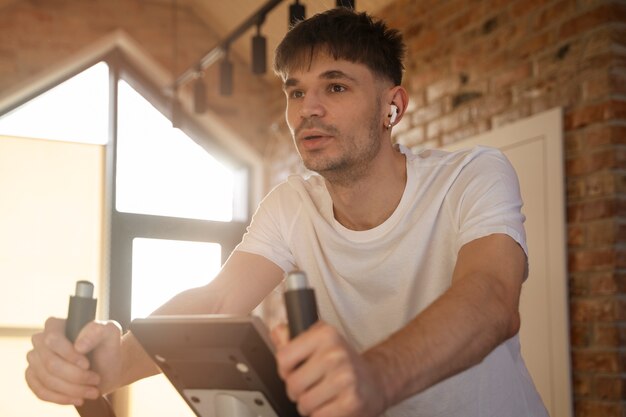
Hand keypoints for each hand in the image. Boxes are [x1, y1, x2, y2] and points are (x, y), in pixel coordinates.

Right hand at [25, 317, 121, 405]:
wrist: (107, 366)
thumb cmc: (107, 346)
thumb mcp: (110, 333)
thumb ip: (97, 331)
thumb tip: (79, 345)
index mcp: (55, 325)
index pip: (52, 340)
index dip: (69, 355)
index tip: (87, 364)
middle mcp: (40, 341)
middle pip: (50, 364)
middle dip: (76, 376)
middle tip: (96, 380)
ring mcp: (35, 360)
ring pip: (47, 380)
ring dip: (73, 389)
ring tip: (92, 391)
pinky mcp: (34, 377)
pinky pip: (40, 392)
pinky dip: (61, 398)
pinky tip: (78, 398)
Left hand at [271, 322, 386, 416]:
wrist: (375, 381)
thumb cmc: (344, 362)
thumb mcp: (321, 342)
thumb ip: (294, 339)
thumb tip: (277, 333)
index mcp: (326, 335)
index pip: (284, 357)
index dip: (284, 369)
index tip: (293, 371)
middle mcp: (335, 354)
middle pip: (292, 384)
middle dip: (297, 391)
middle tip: (309, 387)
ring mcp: (344, 378)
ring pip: (304, 403)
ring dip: (309, 406)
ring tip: (320, 397)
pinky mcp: (351, 401)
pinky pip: (318, 416)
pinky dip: (320, 415)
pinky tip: (330, 406)